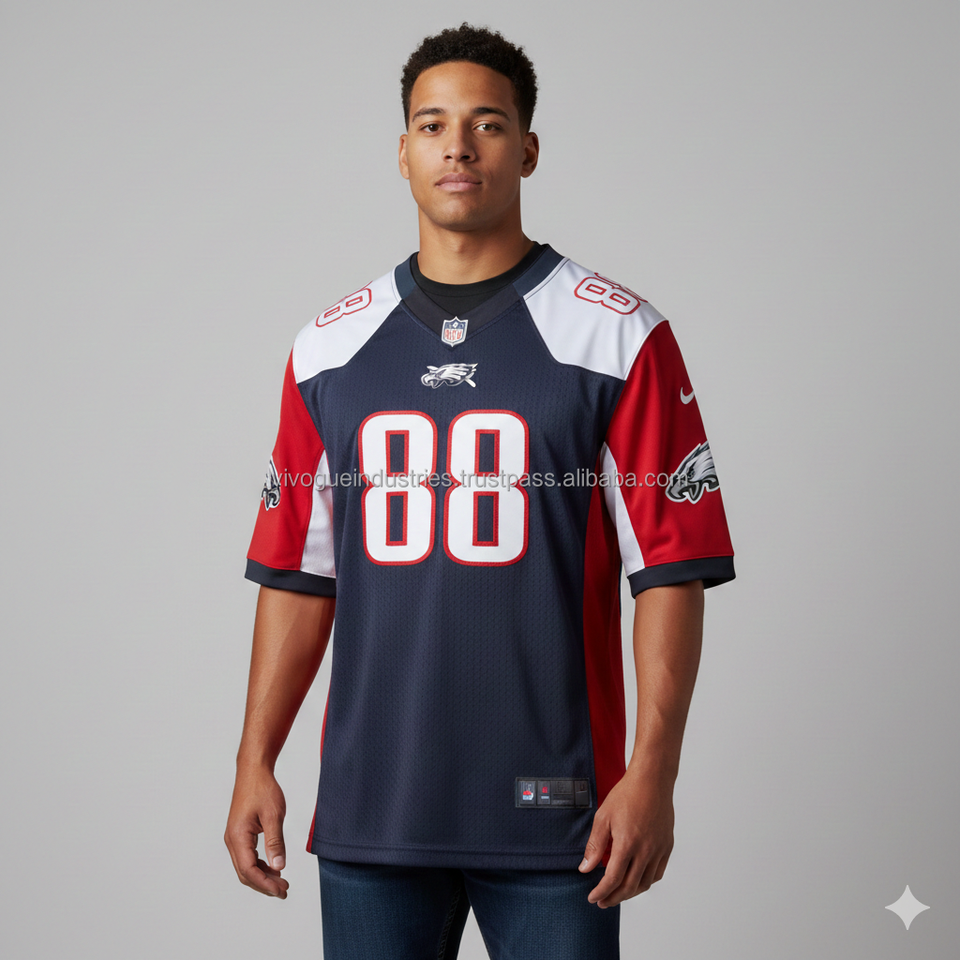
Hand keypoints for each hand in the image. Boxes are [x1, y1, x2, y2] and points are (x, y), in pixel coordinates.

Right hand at [224, 765, 289, 897]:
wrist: (253, 771)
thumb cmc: (262, 789)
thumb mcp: (274, 815)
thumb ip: (276, 842)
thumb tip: (279, 866)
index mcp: (238, 836)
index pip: (249, 870)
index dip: (265, 884)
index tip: (281, 890)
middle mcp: (232, 840)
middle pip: (245, 873)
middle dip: (264, 884)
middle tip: (284, 890)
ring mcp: (234, 837)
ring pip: (245, 867)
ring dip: (262, 876)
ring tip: (281, 882)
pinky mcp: (240, 834)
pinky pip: (247, 856)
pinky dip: (260, 865)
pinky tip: (275, 867)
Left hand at [578, 768, 674, 907]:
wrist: (652, 781)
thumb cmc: (626, 795)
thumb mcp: (603, 817)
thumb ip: (595, 845)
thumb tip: (585, 868)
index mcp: (627, 843)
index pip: (613, 879)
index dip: (601, 892)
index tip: (592, 897)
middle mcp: (645, 850)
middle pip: (630, 887)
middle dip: (614, 898)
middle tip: (602, 901)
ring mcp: (659, 849)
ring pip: (645, 883)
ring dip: (630, 893)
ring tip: (617, 893)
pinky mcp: (667, 846)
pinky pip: (657, 873)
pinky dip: (646, 882)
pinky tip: (637, 880)